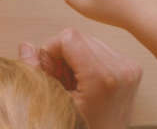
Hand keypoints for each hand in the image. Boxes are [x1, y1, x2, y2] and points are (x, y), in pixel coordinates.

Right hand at [19, 28, 141, 128]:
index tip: (50, 72)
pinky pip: (98, 48)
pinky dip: (86, 60)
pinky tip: (84, 81)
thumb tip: (26, 46)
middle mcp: (121, 69)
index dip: (51, 51)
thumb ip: (36, 73)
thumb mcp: (54, 104)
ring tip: (73, 83)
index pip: (68, 37)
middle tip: (60, 80)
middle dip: (62, 55)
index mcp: (102, 77)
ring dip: (73, 57)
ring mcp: (128, 67)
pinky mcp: (130, 67)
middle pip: (78, 38)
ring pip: (87, 41)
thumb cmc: (85, 127)